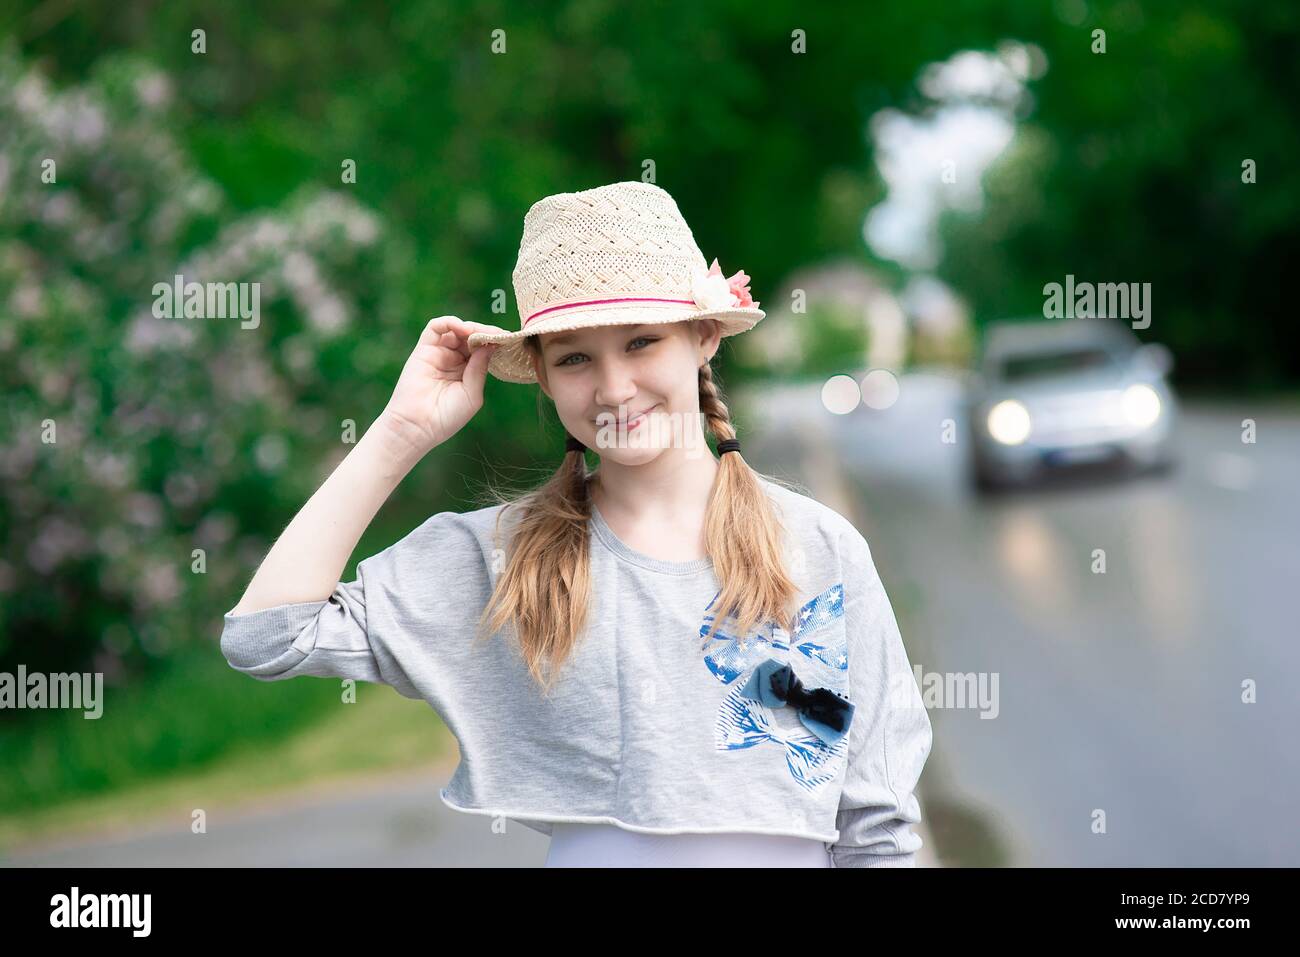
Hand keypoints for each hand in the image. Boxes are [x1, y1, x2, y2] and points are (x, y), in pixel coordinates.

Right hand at [379, 315, 503, 456]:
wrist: (418, 426)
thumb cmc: (447, 417)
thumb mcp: (472, 393)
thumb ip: (480, 368)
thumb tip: (491, 345)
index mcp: (467, 372)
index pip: (483, 350)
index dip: (494, 343)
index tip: (508, 340)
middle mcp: (453, 360)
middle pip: (471, 337)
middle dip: (485, 333)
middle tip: (498, 334)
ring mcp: (438, 354)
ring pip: (456, 330)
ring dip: (470, 327)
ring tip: (479, 334)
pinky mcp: (423, 349)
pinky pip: (435, 327)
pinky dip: (450, 322)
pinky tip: (463, 329)